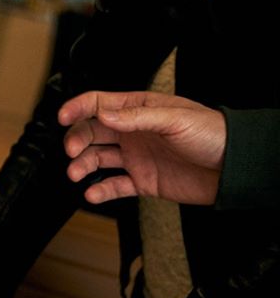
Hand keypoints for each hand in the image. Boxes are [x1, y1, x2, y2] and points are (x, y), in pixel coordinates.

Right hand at [59, 90, 225, 204]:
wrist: (234, 169)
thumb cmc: (212, 134)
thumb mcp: (175, 118)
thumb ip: (137, 117)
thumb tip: (104, 115)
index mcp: (139, 110)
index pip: (100, 104)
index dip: (78, 108)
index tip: (62, 117)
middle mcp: (132, 132)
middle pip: (92, 132)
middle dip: (77, 140)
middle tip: (72, 152)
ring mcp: (136, 157)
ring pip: (98, 159)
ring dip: (83, 166)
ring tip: (76, 174)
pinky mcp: (142, 181)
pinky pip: (114, 185)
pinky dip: (100, 190)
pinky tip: (92, 193)